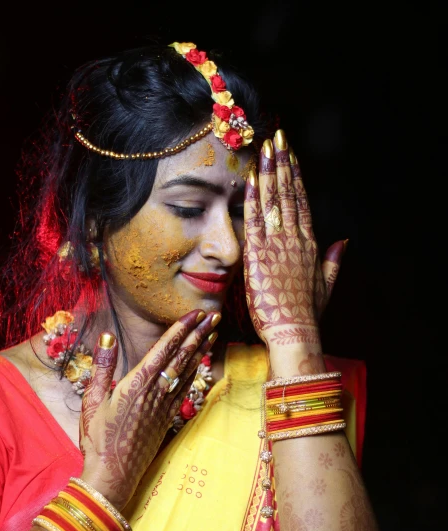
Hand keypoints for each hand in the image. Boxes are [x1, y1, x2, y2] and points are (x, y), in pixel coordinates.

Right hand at [78, 309, 217, 508]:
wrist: (113, 474)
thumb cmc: (97, 438)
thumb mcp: (92, 400)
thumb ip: (102, 366)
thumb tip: (106, 335)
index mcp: (136, 384)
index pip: (164, 349)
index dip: (181, 329)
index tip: (195, 313)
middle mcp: (155, 392)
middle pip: (182, 357)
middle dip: (199, 334)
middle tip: (214, 316)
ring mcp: (164, 406)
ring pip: (187, 372)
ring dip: (200, 350)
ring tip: (213, 333)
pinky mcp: (167, 419)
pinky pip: (185, 390)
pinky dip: (195, 373)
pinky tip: (200, 365)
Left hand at [243, 129, 346, 351]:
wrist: (294, 331)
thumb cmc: (307, 314)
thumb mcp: (326, 285)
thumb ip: (334, 261)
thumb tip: (343, 241)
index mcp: (310, 245)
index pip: (301, 202)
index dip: (295, 176)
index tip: (290, 155)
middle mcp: (295, 239)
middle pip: (288, 194)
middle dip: (281, 163)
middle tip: (276, 138)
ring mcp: (277, 245)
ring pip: (272, 201)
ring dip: (268, 172)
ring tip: (264, 147)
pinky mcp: (258, 256)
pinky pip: (253, 221)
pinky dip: (251, 198)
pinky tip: (248, 179)